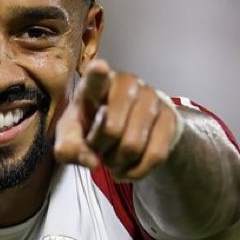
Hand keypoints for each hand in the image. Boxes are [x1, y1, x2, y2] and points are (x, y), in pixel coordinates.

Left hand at [54, 61, 181, 180]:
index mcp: (96, 83)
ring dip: (119, 163)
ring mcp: (151, 97)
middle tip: (100, 149)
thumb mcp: (72, 138)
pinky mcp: (170, 116)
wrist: (128, 130)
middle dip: (102, 150)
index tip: (99, 67)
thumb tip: (91, 162)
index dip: (97, 74)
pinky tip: (129, 169)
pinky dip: (137, 171)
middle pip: (112, 130)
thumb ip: (69, 149)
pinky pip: (155, 156)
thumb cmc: (92, 127)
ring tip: (113, 157)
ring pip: (133, 146)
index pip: (96, 78)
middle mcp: (126, 83)